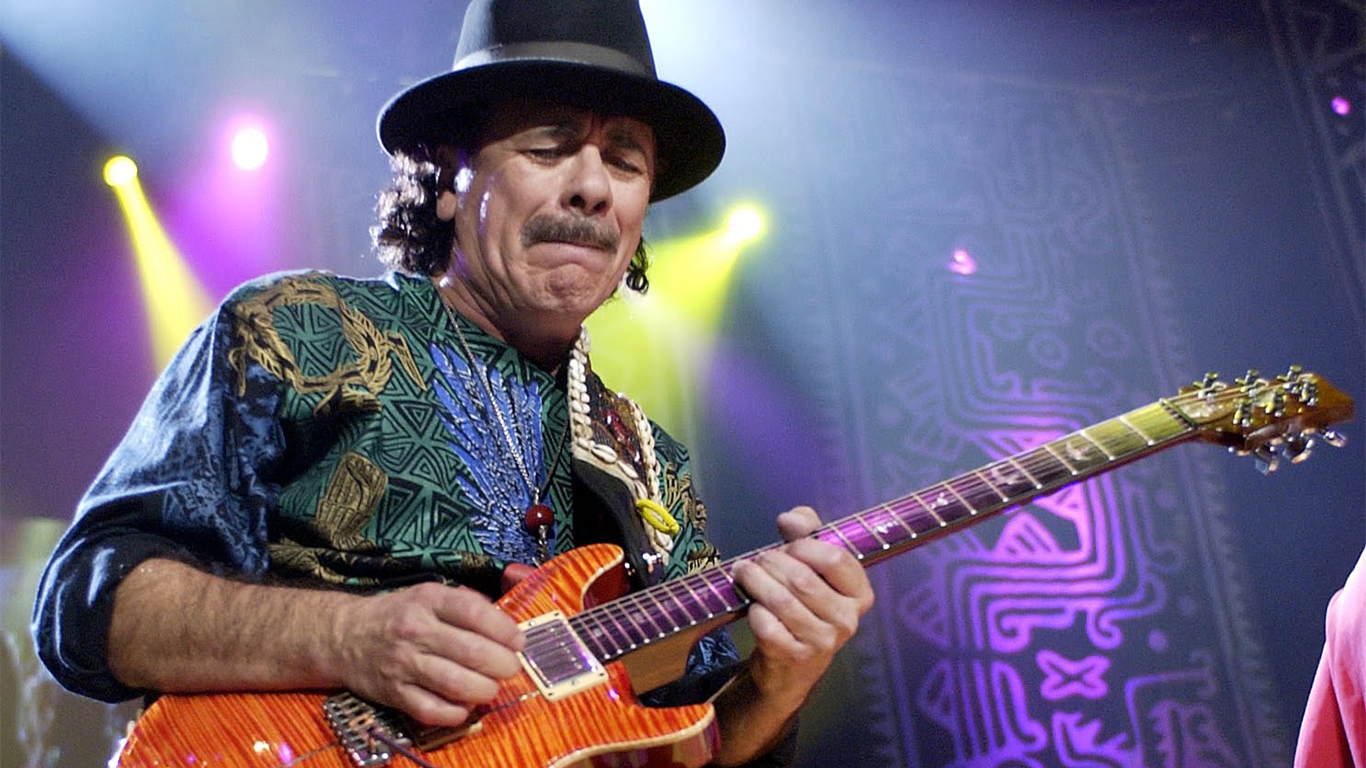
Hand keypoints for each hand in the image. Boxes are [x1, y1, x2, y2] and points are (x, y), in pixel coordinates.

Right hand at [329, 582, 525, 724]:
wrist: (343, 636)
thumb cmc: (398, 615)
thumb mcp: (429, 595)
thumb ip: (466, 605)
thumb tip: (508, 627)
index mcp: (428, 599)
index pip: (474, 612)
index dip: (504, 629)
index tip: (518, 641)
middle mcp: (415, 630)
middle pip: (472, 652)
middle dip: (503, 664)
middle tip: (510, 667)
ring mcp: (403, 663)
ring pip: (456, 684)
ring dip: (485, 689)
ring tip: (492, 687)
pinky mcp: (393, 693)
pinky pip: (432, 710)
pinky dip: (456, 712)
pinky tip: (464, 705)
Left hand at [731, 506, 873, 709]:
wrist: (793, 665)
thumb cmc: (806, 604)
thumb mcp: (814, 565)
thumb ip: (807, 532)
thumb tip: (789, 519)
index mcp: (859, 594)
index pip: (836, 559)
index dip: (805, 546)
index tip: (788, 546)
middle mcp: (847, 619)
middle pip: (802, 578)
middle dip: (771, 562)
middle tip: (757, 560)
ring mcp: (822, 641)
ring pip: (781, 600)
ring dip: (755, 581)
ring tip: (744, 572)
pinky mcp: (794, 656)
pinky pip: (766, 624)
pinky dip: (754, 610)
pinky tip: (753, 607)